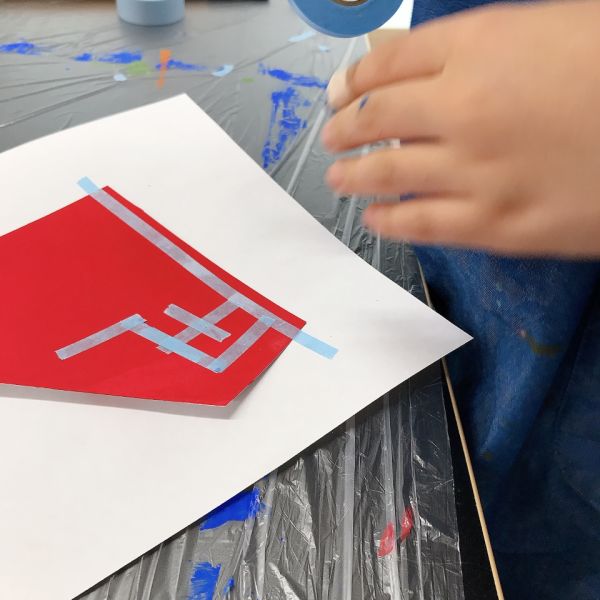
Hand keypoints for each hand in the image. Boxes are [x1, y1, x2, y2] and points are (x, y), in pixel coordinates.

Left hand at [321, 1, 599, 256]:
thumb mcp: (557, 24)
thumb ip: (483, 45)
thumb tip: (420, 62)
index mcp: (480, 46)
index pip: (387, 63)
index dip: (353, 80)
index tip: (338, 93)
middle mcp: (463, 108)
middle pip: (374, 119)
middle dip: (343, 128)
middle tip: (331, 137)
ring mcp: (475, 172)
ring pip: (385, 174)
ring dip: (352, 176)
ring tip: (338, 178)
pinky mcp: (496, 226)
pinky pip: (420, 225)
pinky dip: (387, 221)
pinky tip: (373, 218)